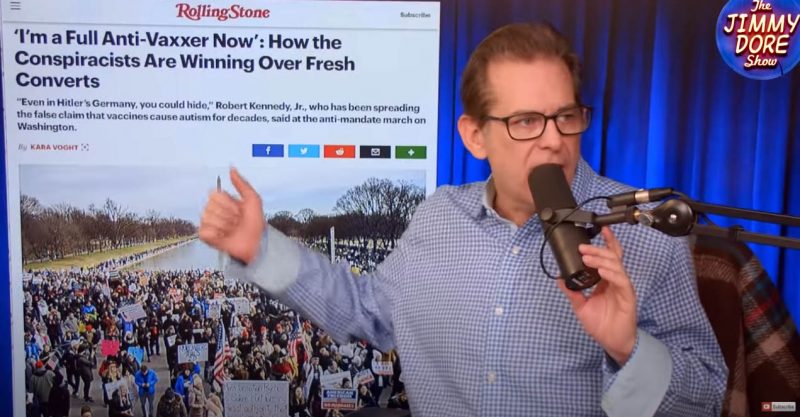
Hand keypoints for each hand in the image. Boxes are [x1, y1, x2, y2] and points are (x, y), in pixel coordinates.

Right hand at [199, 168, 264, 263]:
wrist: (256, 243)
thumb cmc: (256, 223)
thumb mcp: (253, 199)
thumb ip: (242, 183)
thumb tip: (232, 168)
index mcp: (223, 200)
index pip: (215, 195)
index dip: (229, 203)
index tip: (239, 210)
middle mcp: (215, 210)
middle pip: (210, 206)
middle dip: (227, 215)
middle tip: (237, 222)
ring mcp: (209, 223)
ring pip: (207, 218)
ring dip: (223, 226)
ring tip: (232, 230)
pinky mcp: (206, 236)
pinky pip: (204, 231)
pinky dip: (216, 235)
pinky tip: (224, 237)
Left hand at [557, 227, 636, 365]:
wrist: (612, 342)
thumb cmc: (601, 324)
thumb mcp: (581, 306)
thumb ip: (572, 292)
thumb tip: (560, 279)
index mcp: (605, 280)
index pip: (608, 257)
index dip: (606, 243)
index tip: (599, 231)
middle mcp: (615, 280)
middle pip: (611, 257)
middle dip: (597, 250)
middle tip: (583, 248)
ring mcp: (622, 287)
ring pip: (616, 266)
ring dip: (601, 260)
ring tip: (587, 258)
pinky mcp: (628, 296)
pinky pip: (621, 281)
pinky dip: (612, 274)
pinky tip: (602, 272)